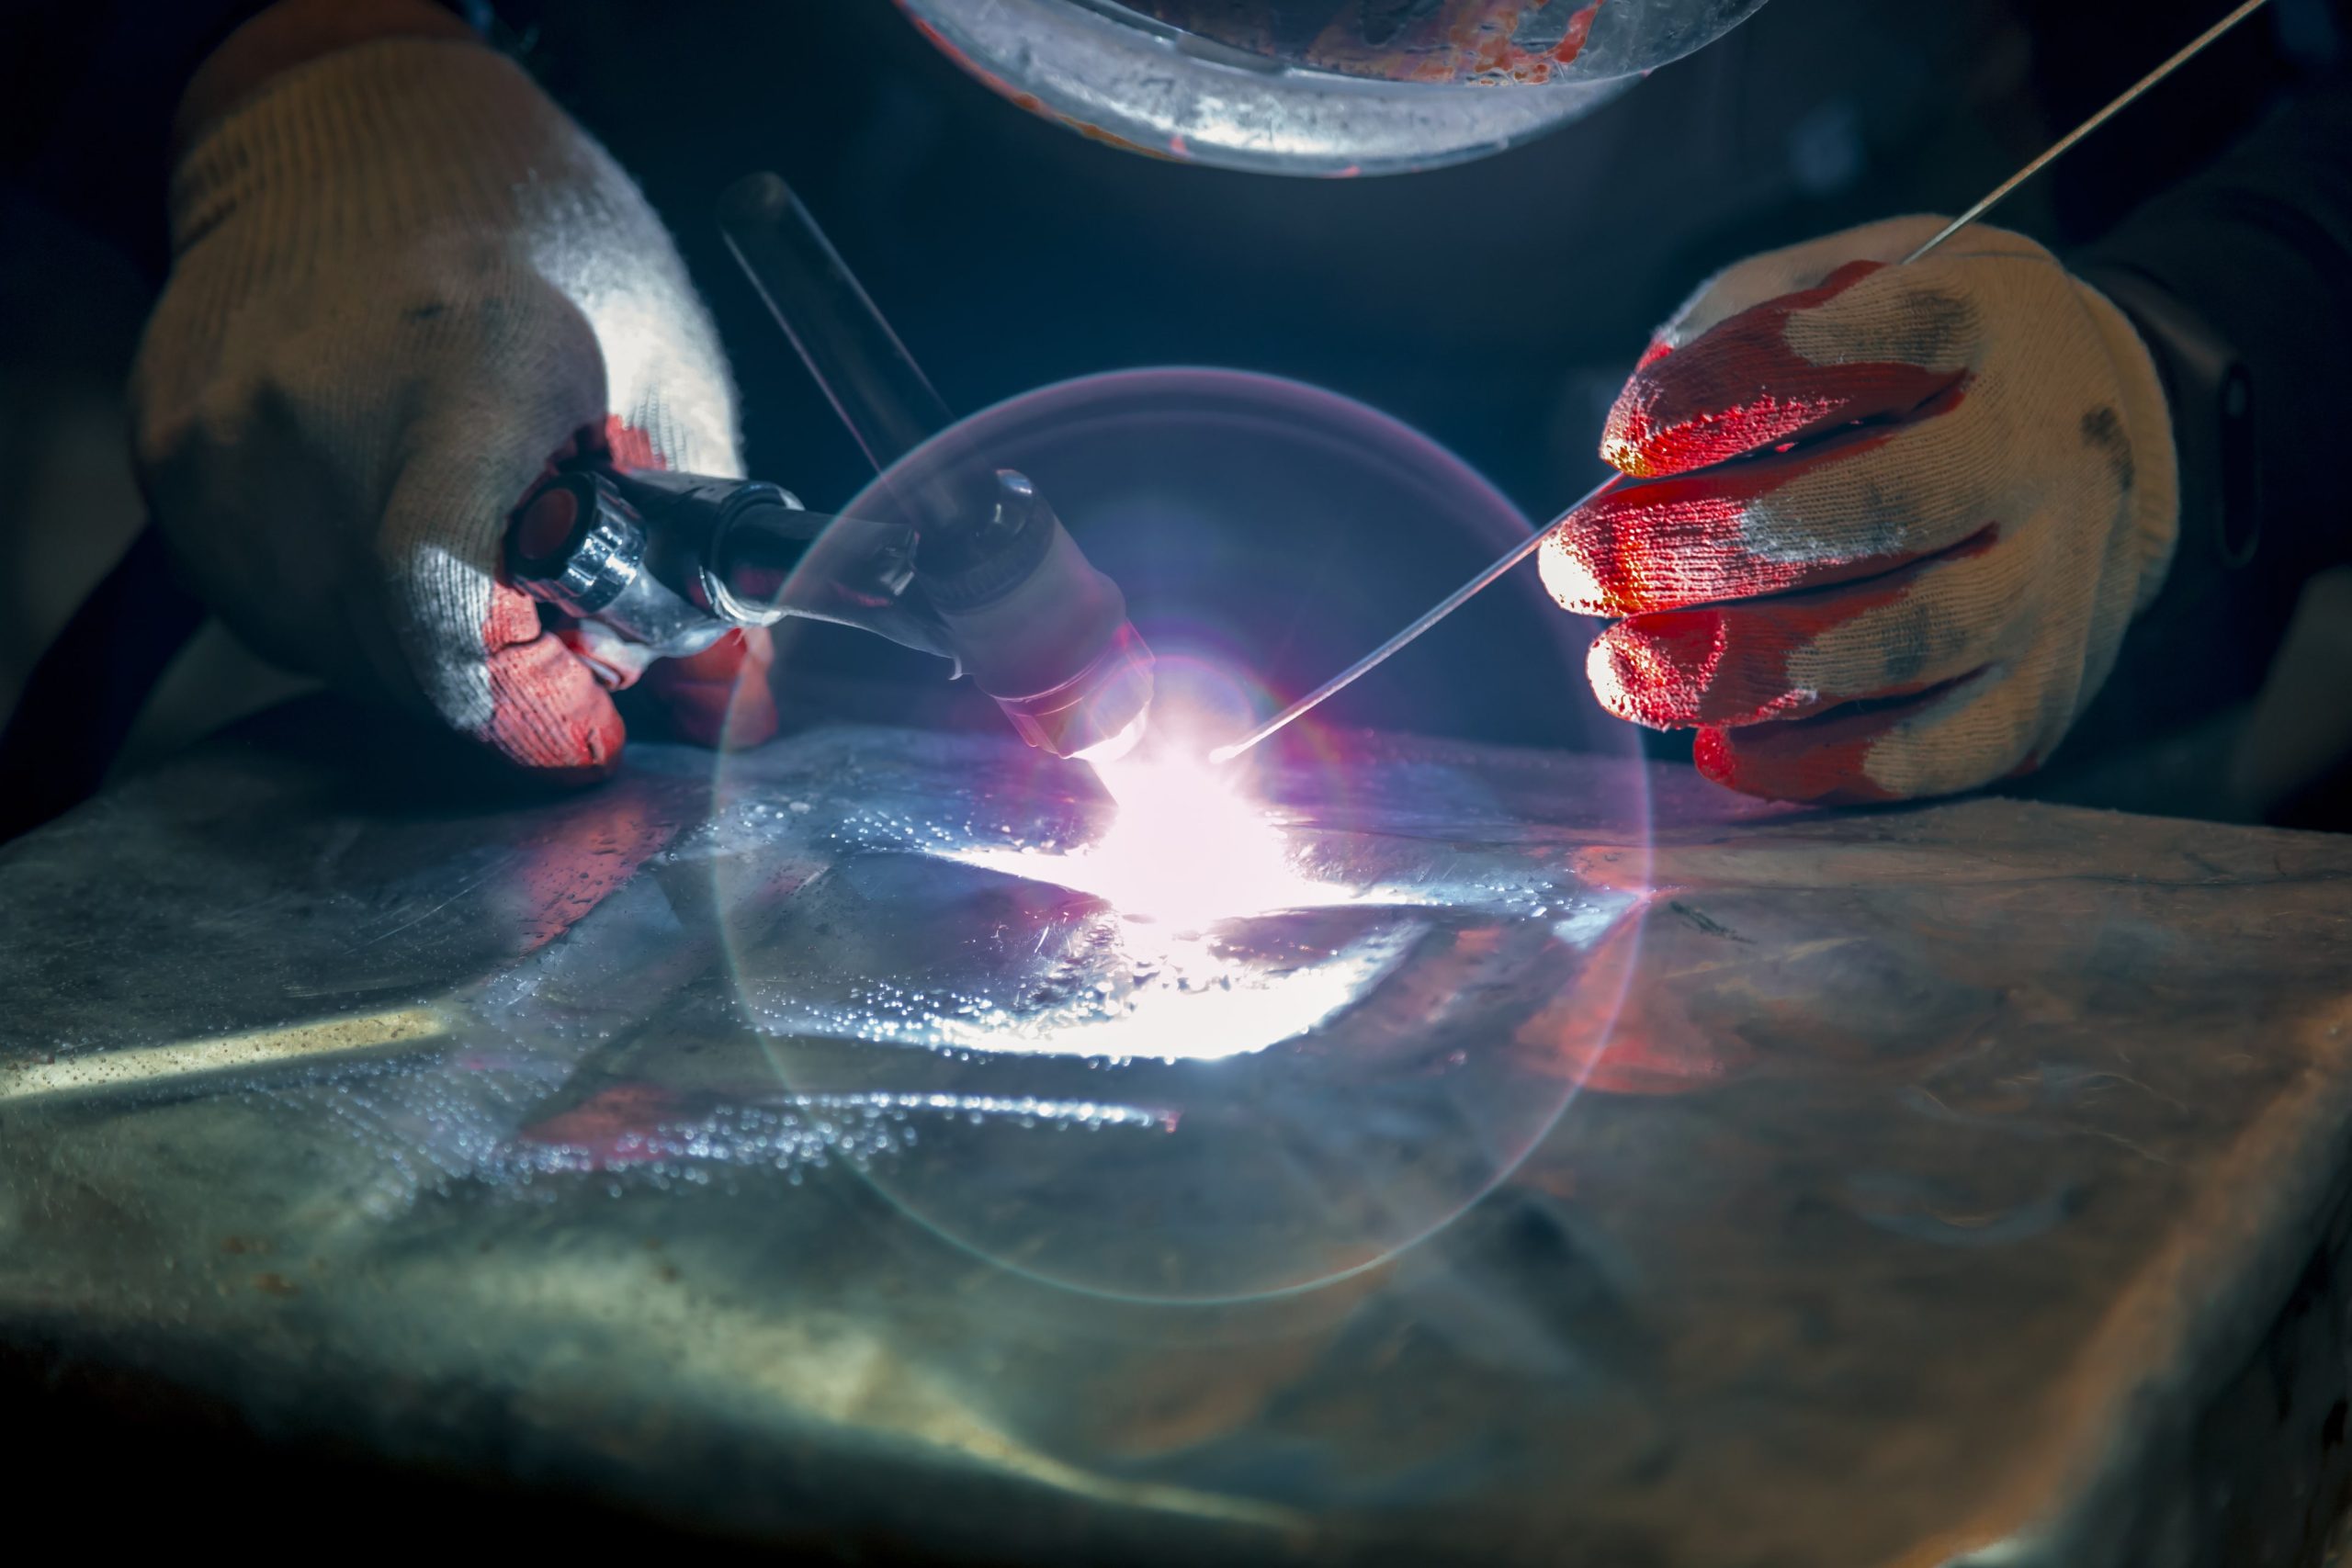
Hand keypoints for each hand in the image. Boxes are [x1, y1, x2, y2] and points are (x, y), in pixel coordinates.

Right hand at [134, 19, 770, 779]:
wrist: (356, 135)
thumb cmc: (546, 240)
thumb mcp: (667, 367)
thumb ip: (701, 542)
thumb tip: (737, 693)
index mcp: (469, 362)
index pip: (451, 599)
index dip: (528, 702)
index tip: (589, 724)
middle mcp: (319, 408)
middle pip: (406, 653)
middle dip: (505, 685)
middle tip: (564, 639)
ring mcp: (224, 442)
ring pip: (339, 649)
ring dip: (432, 651)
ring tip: (486, 552)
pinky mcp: (173, 461)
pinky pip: (278, 606)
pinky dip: (359, 607)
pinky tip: (402, 525)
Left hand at [1542, 216, 2177, 803]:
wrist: (2129, 437)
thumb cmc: (1935, 364)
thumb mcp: (1860, 275)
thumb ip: (1740, 324)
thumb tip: (1629, 443)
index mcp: (1991, 322)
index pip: (1883, 336)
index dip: (1739, 389)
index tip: (1626, 440)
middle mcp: (2038, 453)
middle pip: (1880, 507)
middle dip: (1705, 546)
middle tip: (1578, 568)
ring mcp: (2051, 581)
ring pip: (1903, 641)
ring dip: (1743, 665)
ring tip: (1623, 667)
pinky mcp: (2044, 689)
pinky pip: (1937, 750)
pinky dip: (1819, 761)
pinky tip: (1721, 748)